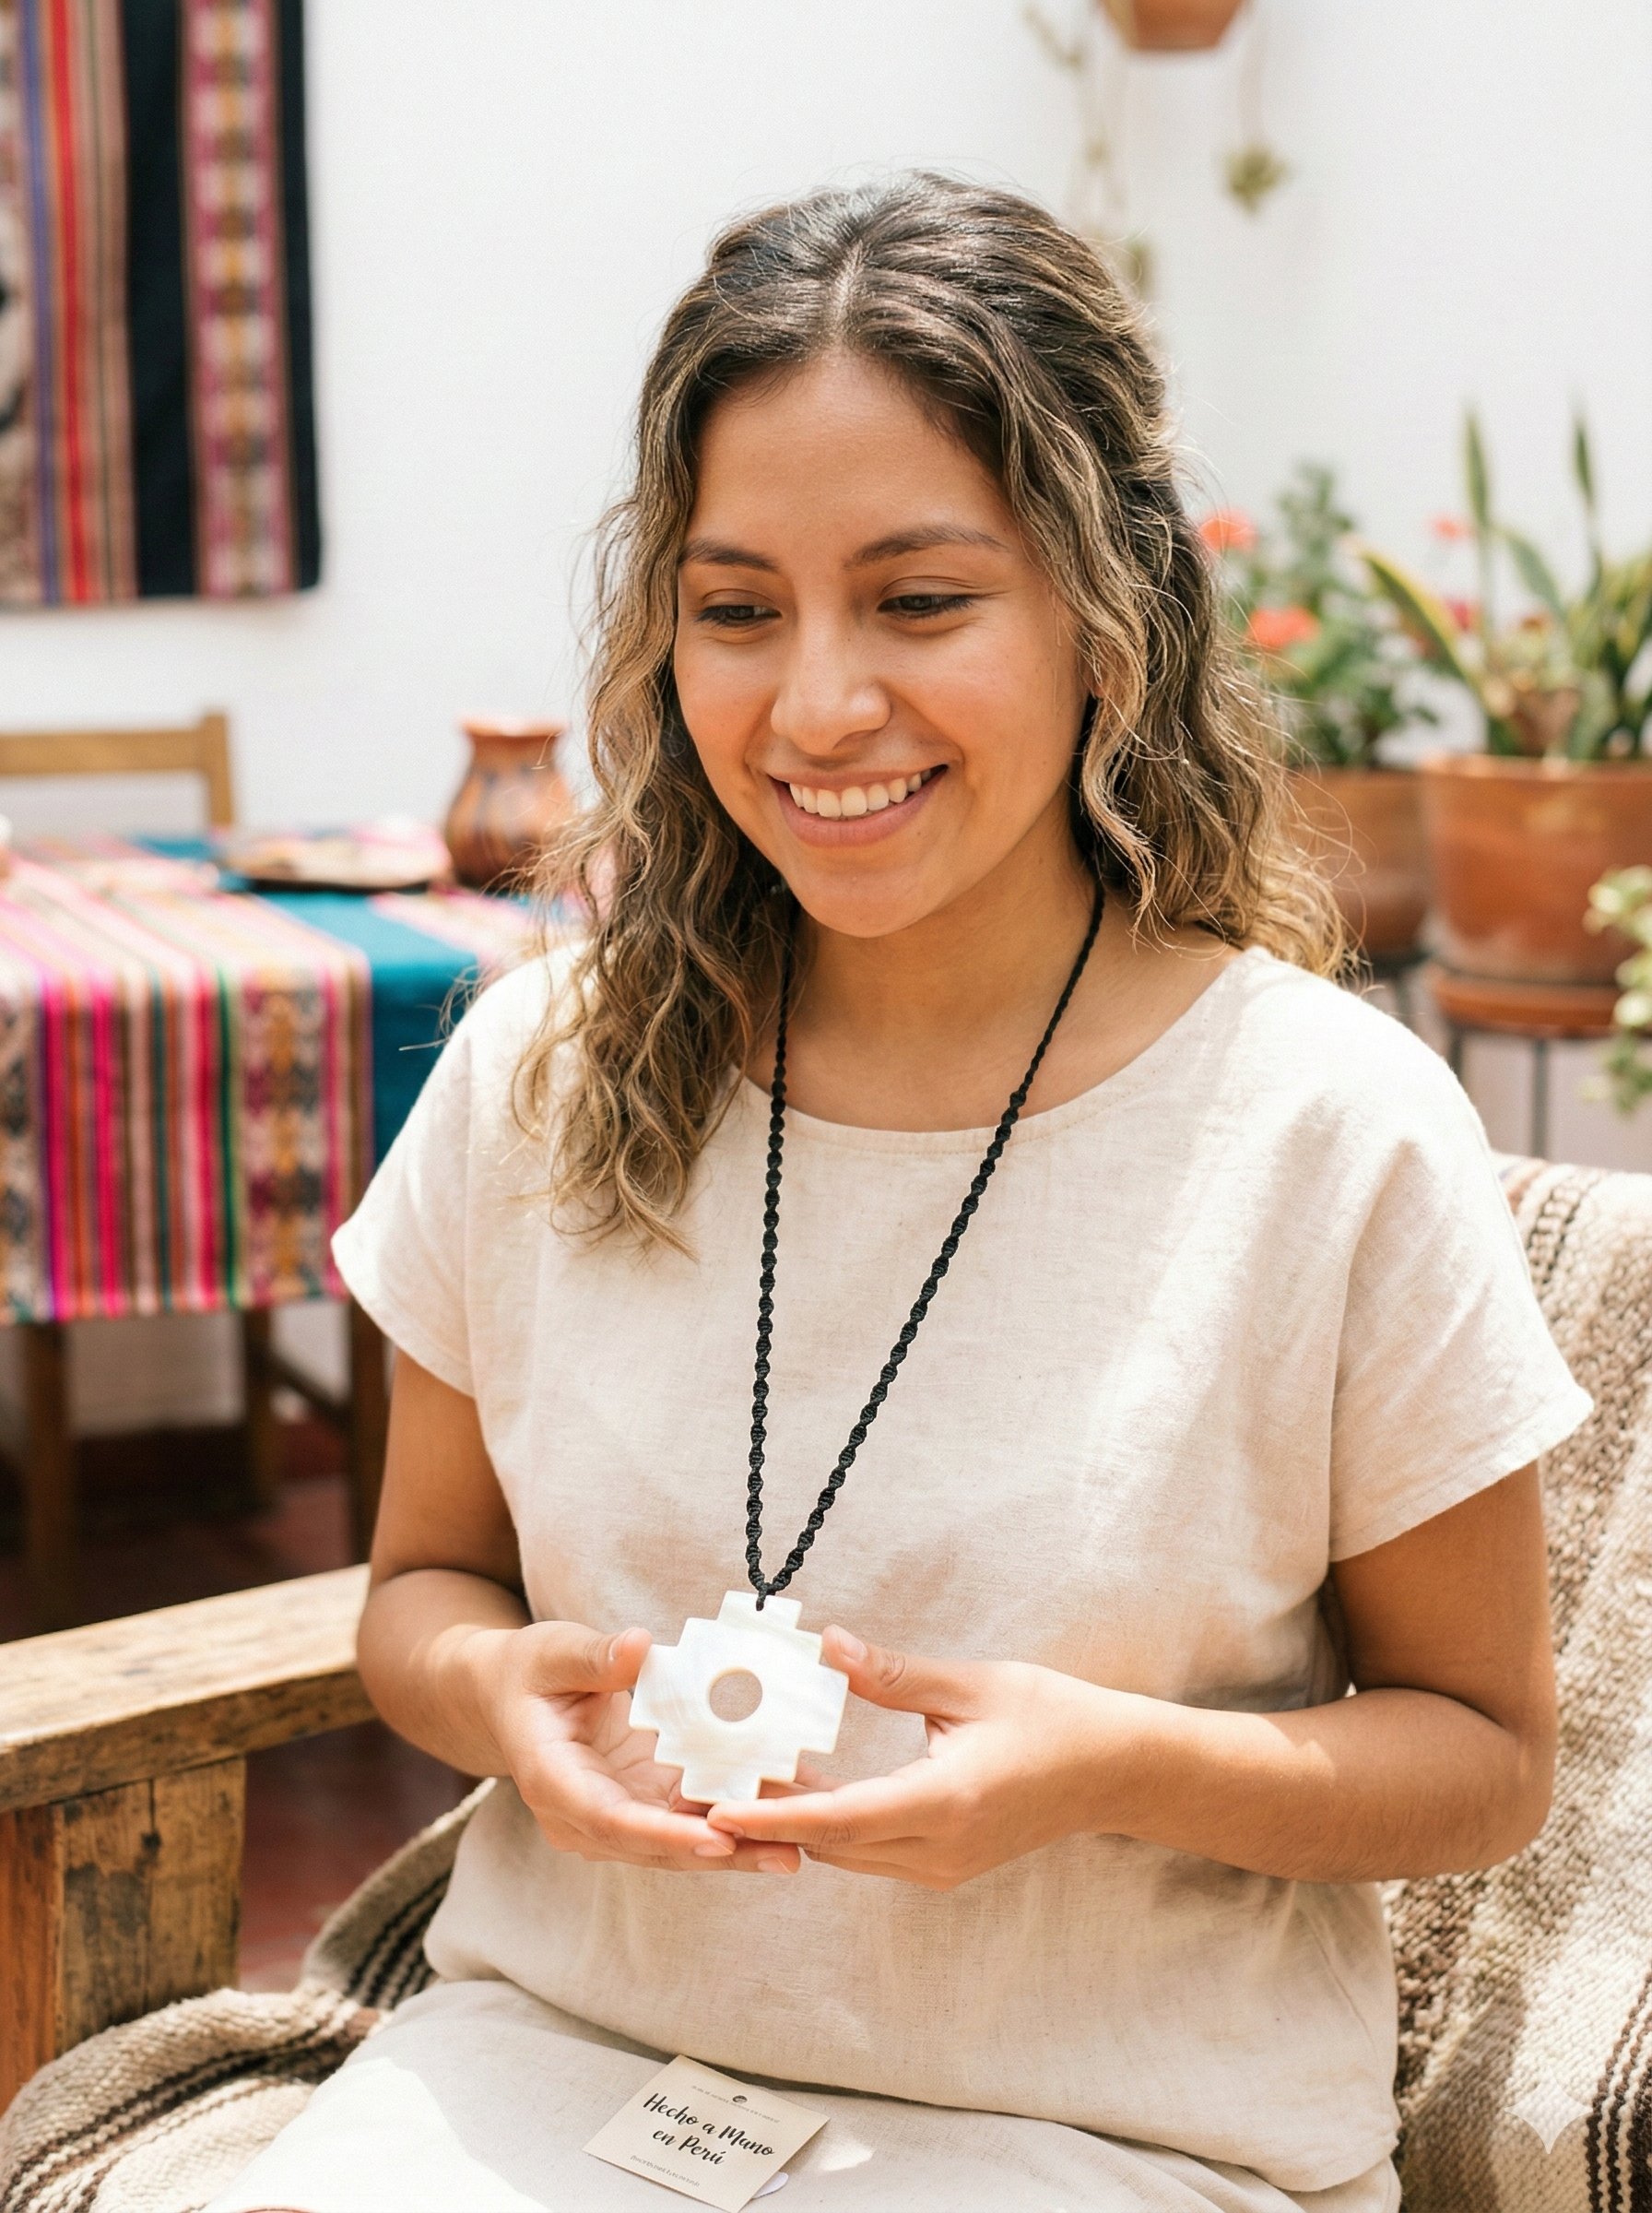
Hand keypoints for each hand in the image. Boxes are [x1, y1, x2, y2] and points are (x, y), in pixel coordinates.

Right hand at [479, 1622, 801, 1875]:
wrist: (512, 1695)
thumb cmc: (530, 1671)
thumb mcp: (552, 1654)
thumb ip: (594, 1657)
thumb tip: (637, 1647)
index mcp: (553, 1781)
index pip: (612, 1820)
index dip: (667, 1835)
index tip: (717, 1840)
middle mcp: (582, 1816)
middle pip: (656, 1846)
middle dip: (722, 1853)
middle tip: (787, 1854)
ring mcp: (613, 1816)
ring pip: (679, 1843)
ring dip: (738, 1845)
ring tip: (799, 1845)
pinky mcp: (640, 1804)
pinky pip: (687, 1818)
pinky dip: (733, 1817)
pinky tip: (782, 1811)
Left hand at [706, 1628, 1124, 1888]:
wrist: (1115, 1771)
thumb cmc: (1053, 1718)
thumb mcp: (972, 1684)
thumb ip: (893, 1673)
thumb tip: (827, 1645)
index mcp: (944, 1804)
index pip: (840, 1818)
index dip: (774, 1813)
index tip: (717, 1808)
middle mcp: (938, 1849)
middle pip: (831, 1844)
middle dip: (766, 1819)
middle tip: (703, 1785)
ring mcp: (942, 1866)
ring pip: (848, 1852)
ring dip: (796, 1821)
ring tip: (737, 1781)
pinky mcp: (945, 1862)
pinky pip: (871, 1851)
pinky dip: (831, 1823)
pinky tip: (802, 1784)